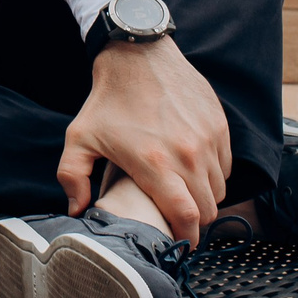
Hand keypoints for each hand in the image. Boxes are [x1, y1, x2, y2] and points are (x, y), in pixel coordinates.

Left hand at [57, 37, 232, 244]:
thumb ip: (72, 177)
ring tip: (185, 197)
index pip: (185, 216)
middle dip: (195, 223)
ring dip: (205, 199)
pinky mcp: (220, 125)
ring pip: (219, 189)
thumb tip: (77, 210)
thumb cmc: (107, 99)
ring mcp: (208, 139)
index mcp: (154, 163)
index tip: (179, 244)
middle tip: (179, 223)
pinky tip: (193, 171)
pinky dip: (214, 176)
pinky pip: (225, 166)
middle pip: (207, 209)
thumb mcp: (79, 137)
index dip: (185, 237)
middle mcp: (188, 153)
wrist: (138, 54)